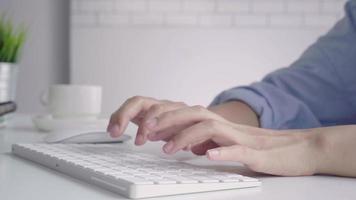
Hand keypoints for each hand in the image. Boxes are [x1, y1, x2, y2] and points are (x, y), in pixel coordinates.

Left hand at [108, 96, 355, 176]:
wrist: (296, 149)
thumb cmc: (260, 148)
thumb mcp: (225, 144)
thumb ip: (205, 141)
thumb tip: (185, 143)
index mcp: (217, 125)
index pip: (185, 115)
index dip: (162, 119)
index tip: (142, 130)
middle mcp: (226, 126)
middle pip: (191, 114)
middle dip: (166, 121)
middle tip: (145, 134)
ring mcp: (240, 137)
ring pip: (210, 128)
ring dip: (187, 136)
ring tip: (168, 149)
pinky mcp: (255, 152)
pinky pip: (237, 149)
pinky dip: (222, 151)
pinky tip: (208, 155)